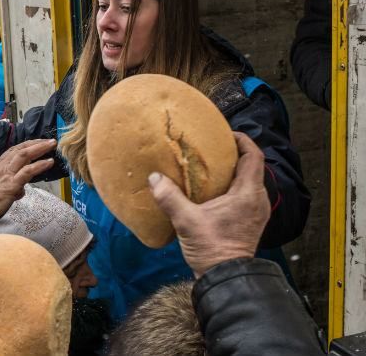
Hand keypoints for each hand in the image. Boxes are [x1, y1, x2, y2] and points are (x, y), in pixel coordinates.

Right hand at [0, 139, 56, 235]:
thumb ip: (10, 187)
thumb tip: (20, 189)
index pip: (12, 152)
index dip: (26, 146)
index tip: (36, 143)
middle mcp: (0, 167)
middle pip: (20, 149)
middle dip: (35, 143)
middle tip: (48, 141)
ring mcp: (6, 174)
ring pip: (24, 155)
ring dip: (40, 148)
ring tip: (51, 145)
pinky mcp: (11, 184)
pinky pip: (28, 171)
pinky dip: (40, 165)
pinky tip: (49, 162)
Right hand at [149, 132, 269, 277]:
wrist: (226, 278)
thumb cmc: (212, 248)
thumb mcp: (186, 221)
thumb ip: (170, 197)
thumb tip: (154, 178)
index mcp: (248, 193)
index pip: (253, 156)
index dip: (242, 141)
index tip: (226, 134)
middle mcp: (257, 200)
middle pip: (252, 167)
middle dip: (234, 155)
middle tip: (213, 149)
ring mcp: (256, 212)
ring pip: (249, 182)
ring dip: (234, 172)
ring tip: (211, 168)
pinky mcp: (251, 222)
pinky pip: (245, 195)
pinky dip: (233, 187)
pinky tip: (214, 192)